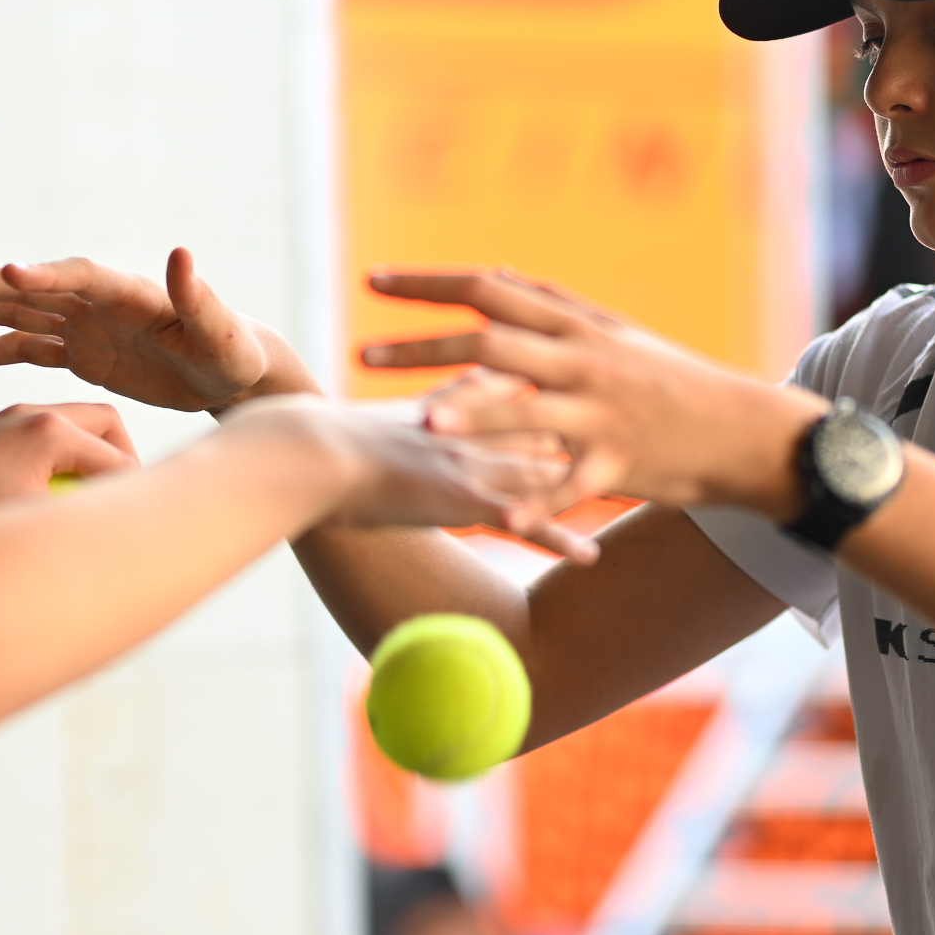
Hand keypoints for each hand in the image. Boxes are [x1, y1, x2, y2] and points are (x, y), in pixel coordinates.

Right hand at [0, 248, 313, 412]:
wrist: (231, 371)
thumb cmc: (233, 353)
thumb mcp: (223, 334)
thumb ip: (201, 298)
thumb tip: (182, 254)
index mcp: (129, 292)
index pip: (78, 277)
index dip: (44, 275)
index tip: (6, 270)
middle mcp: (98, 301)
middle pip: (30, 288)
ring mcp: (84, 325)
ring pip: (18, 313)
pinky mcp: (79, 352)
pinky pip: (26, 349)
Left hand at [0, 402, 138, 518]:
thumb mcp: (27, 530)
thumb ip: (78, 524)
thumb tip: (120, 543)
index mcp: (51, 433)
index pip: (121, 461)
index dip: (139, 496)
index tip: (143, 529)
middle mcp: (30, 415)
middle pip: (106, 422)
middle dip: (123, 459)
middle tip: (123, 502)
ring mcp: (4, 420)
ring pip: (70, 426)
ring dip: (87, 457)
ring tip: (86, 504)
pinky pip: (36, 437)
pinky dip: (53, 461)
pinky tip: (39, 500)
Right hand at [226, 395, 597, 561]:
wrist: (299, 454)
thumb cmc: (312, 442)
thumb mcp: (359, 415)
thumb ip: (393, 408)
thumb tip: (401, 392)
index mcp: (444, 406)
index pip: (507, 385)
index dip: (547, 382)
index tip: (585, 378)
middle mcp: (465, 428)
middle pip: (545, 422)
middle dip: (590, 425)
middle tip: (633, 427)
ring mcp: (468, 462)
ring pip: (546, 471)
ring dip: (592, 480)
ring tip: (635, 490)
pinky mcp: (460, 499)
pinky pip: (523, 522)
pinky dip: (559, 538)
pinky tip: (591, 557)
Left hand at [360, 271, 822, 517]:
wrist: (742, 430)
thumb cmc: (671, 379)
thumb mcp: (614, 331)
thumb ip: (551, 304)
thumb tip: (492, 274)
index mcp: (576, 326)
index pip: (489, 289)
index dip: (428, 284)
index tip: (372, 280)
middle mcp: (584, 362)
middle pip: (493, 344)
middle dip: (424, 347)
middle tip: (363, 352)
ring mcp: (602, 413)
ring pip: (528, 411)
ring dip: (473, 415)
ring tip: (422, 423)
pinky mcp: (621, 463)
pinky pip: (572, 488)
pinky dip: (540, 505)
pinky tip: (503, 521)